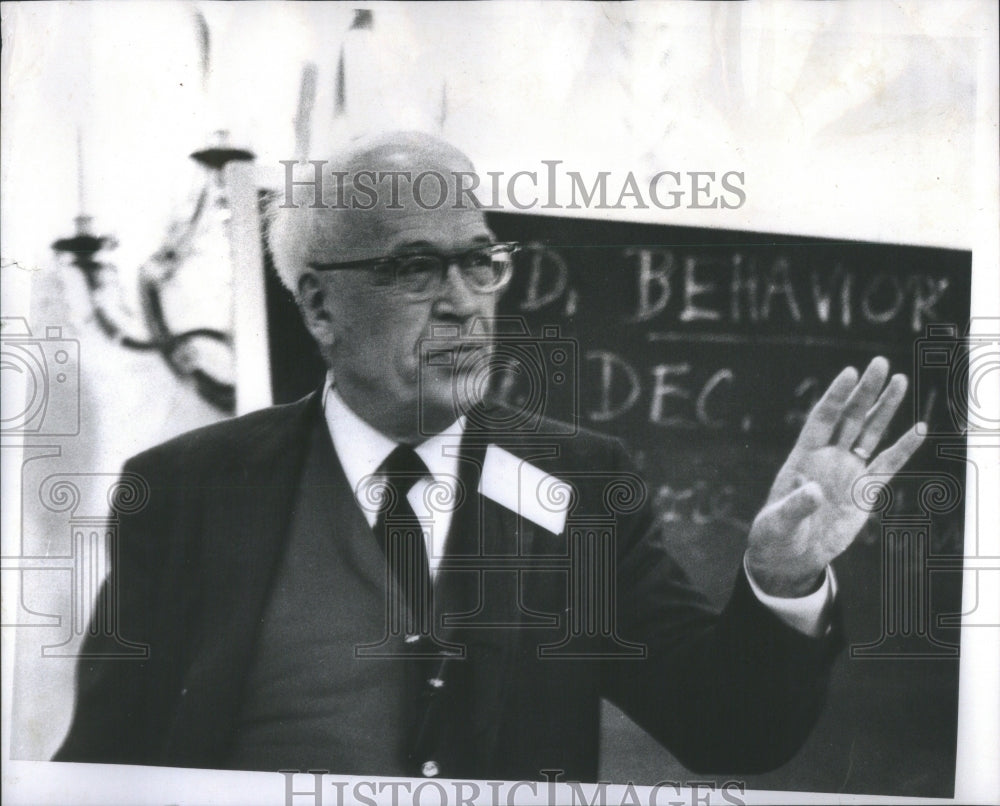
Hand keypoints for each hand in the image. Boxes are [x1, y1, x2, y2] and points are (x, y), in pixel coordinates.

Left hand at [746, 357, 924, 596]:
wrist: (790, 557)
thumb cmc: (776, 535)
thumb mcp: (779, 522)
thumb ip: (796, 506)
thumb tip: (814, 491)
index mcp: (803, 458)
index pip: (822, 419)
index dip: (835, 397)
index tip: (849, 372)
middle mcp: (828, 458)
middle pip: (850, 418)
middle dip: (865, 391)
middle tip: (880, 363)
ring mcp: (847, 472)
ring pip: (870, 433)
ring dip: (884, 409)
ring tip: (899, 381)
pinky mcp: (864, 492)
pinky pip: (888, 466)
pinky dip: (903, 449)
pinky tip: (919, 430)